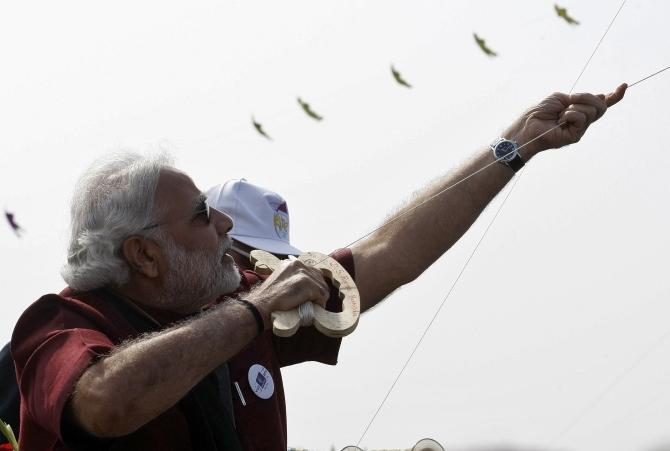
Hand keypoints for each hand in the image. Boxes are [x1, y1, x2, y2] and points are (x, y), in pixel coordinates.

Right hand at [246, 259, 329, 328]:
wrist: (260, 306)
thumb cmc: (269, 300)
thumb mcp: (281, 281)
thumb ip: (292, 279)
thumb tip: (308, 288)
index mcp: (291, 263)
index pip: (312, 271)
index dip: (313, 284)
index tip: (310, 294)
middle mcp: (297, 264)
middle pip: (320, 277)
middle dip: (318, 291)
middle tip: (311, 302)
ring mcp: (302, 273)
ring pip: (322, 287)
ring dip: (319, 298)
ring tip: (310, 306)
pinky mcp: (306, 284)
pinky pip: (322, 295)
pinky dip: (319, 304)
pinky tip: (310, 308)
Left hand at [505, 83, 626, 157]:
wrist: (528, 125)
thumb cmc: (540, 112)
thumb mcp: (561, 98)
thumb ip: (579, 97)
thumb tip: (599, 97)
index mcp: (579, 110)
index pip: (600, 104)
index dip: (614, 96)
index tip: (624, 86)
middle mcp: (582, 121)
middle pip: (601, 106)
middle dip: (587, 97)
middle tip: (571, 99)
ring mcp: (580, 129)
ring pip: (591, 110)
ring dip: (574, 107)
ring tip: (560, 113)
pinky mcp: (576, 136)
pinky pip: (581, 118)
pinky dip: (570, 114)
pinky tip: (560, 120)